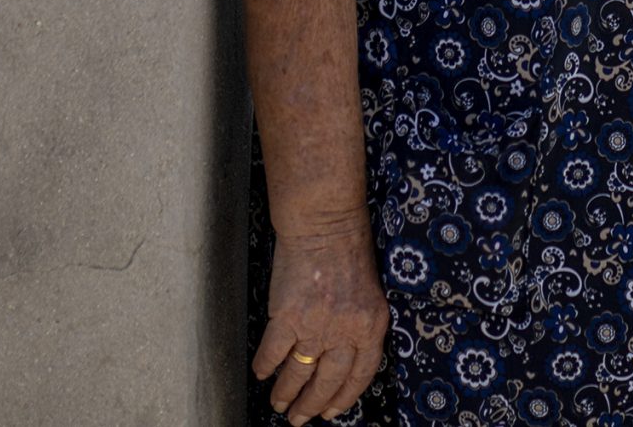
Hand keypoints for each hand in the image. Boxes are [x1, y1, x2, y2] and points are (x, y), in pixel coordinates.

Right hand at [251, 225, 388, 422]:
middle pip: (328, 382)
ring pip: (298, 373)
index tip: (331, 412)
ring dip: (286, 392)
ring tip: (279, 403)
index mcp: (371, 326)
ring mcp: (315, 326)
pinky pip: (273, 353)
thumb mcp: (369, 293)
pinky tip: (261, 373)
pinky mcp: (287, 317)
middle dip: (311, 405)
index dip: (344, 398)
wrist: (325, 224)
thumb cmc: (348, 250)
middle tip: (299, 418)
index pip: (360, 375)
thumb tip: (340, 358)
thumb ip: (359, 326)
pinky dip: (265, 366)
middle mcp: (346, 331)